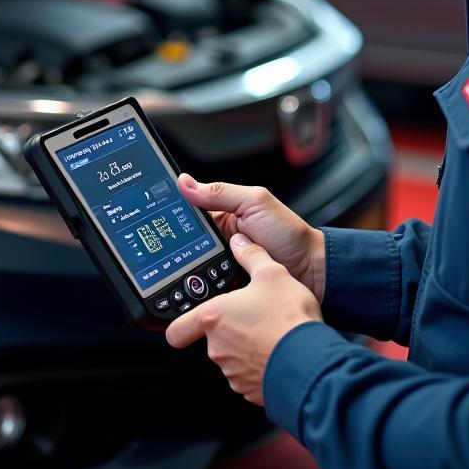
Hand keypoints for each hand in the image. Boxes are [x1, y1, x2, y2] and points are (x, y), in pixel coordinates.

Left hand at [166, 233, 321, 404]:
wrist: (311, 361)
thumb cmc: (287, 319)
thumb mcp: (271, 273)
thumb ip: (251, 255)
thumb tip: (241, 242)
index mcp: (214, 318)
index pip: (176, 330)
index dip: (178, 324)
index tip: (185, 321)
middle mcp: (218, 348)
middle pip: (212, 338)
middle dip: (229, 326)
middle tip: (251, 313)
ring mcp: (233, 372)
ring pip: (232, 356)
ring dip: (245, 345)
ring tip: (269, 330)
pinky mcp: (251, 391)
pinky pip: (250, 374)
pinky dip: (260, 363)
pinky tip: (278, 349)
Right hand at [177, 174, 326, 301]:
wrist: (311, 271)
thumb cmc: (289, 234)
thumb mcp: (255, 202)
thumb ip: (220, 192)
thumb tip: (185, 181)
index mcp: (224, 212)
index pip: (190, 211)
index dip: (174, 214)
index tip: (157, 217)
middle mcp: (220, 236)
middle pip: (188, 241)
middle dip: (181, 246)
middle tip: (178, 249)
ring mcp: (224, 261)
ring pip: (194, 265)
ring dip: (192, 267)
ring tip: (197, 267)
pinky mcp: (228, 284)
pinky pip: (208, 285)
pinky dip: (203, 286)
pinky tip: (201, 287)